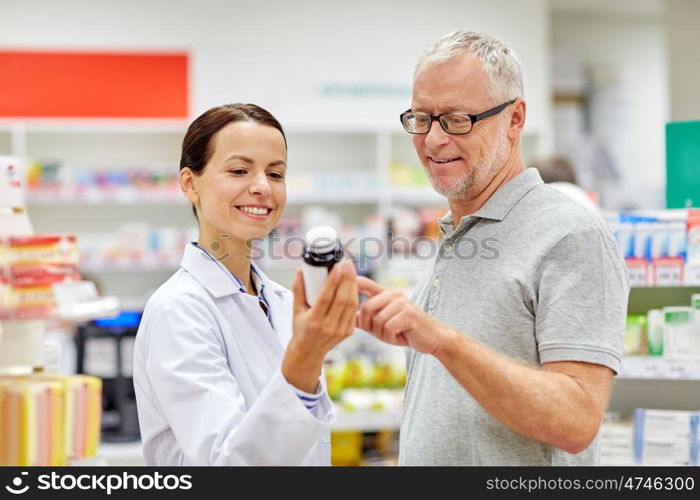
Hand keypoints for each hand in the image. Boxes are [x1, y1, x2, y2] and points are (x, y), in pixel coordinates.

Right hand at [283, 261, 357, 391]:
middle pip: (342, 299)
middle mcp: (328, 327)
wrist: (308, 352)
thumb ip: (298, 290)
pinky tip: (353, 285)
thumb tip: (301, 270)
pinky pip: (354, 310)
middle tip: (347, 264)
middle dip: (347, 279)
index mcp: (313, 321)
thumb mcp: (296, 310)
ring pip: (351, 304)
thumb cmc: (301, 328)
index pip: (326, 298)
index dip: (333, 281)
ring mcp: (340, 331)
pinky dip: (355, 296)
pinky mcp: (348, 332)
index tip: (337, 266)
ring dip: (353, 285)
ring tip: (351, 271)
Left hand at [356, 276, 442, 354]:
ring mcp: (401, 303)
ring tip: (395, 334)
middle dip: (370, 327)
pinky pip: (388, 328)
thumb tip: (349, 317)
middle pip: (366, 309)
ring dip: (383, 335)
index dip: (353, 280)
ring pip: (377, 321)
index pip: (366, 284)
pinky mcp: (408, 314)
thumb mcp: (383, 324)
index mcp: (385, 295)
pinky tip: (401, 336)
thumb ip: (368, 319)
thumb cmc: (405, 330)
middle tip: (384, 333)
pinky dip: (391, 338)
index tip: (344, 267)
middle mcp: (392, 295)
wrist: (431, 337)